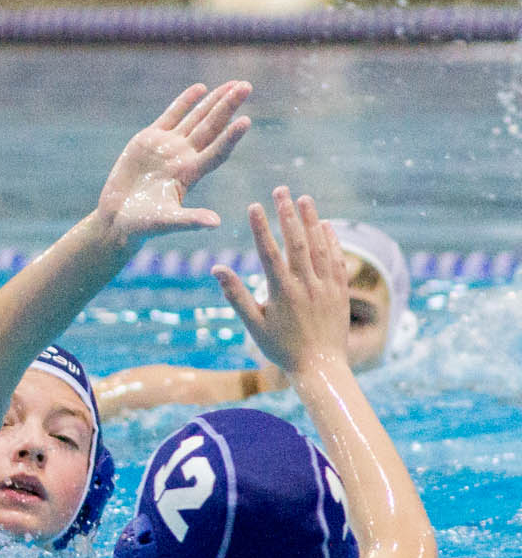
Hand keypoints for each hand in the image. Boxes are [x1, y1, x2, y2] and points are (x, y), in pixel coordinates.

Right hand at [95, 80, 251, 245]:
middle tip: (246, 86)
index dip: (231, 137)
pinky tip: (201, 88)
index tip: (246, 121)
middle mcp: (184, 157)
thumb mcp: (166, 222)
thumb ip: (190, 221)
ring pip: (196, 118)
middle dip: (228, 106)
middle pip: (212, 127)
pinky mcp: (150, 139)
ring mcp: (168, 146)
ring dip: (214, 100)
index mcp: (190, 174)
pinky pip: (171, 115)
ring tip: (234, 83)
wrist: (118, 218)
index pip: (216, 151)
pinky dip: (185, 101)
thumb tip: (216, 223)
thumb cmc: (142, 225)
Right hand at [213, 187, 348, 374]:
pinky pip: (338, 260)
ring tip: (304, 198)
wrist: (321, 368)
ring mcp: (326, 287)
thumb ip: (236, 295)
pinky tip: (327, 226)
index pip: (269, 252)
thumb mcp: (254, 325)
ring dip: (312, 220)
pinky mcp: (340, 292)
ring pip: (321, 246)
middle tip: (281, 190)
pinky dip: (333, 241)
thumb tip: (217, 268)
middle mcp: (307, 285)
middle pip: (298, 242)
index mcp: (283, 292)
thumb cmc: (282, 349)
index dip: (261, 228)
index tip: (254, 206)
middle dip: (288, 214)